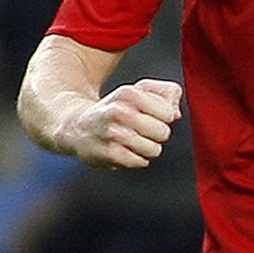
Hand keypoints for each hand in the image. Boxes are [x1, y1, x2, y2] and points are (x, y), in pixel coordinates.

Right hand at [62, 78, 182, 168]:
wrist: (77, 125)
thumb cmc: (117, 108)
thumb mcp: (139, 90)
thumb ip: (166, 93)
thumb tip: (175, 114)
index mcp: (129, 94)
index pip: (169, 113)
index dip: (165, 117)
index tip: (152, 115)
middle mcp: (120, 113)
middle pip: (163, 133)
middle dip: (157, 134)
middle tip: (142, 129)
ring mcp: (113, 135)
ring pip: (154, 150)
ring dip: (148, 148)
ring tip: (133, 140)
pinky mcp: (109, 155)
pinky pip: (141, 162)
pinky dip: (137, 159)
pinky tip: (124, 150)